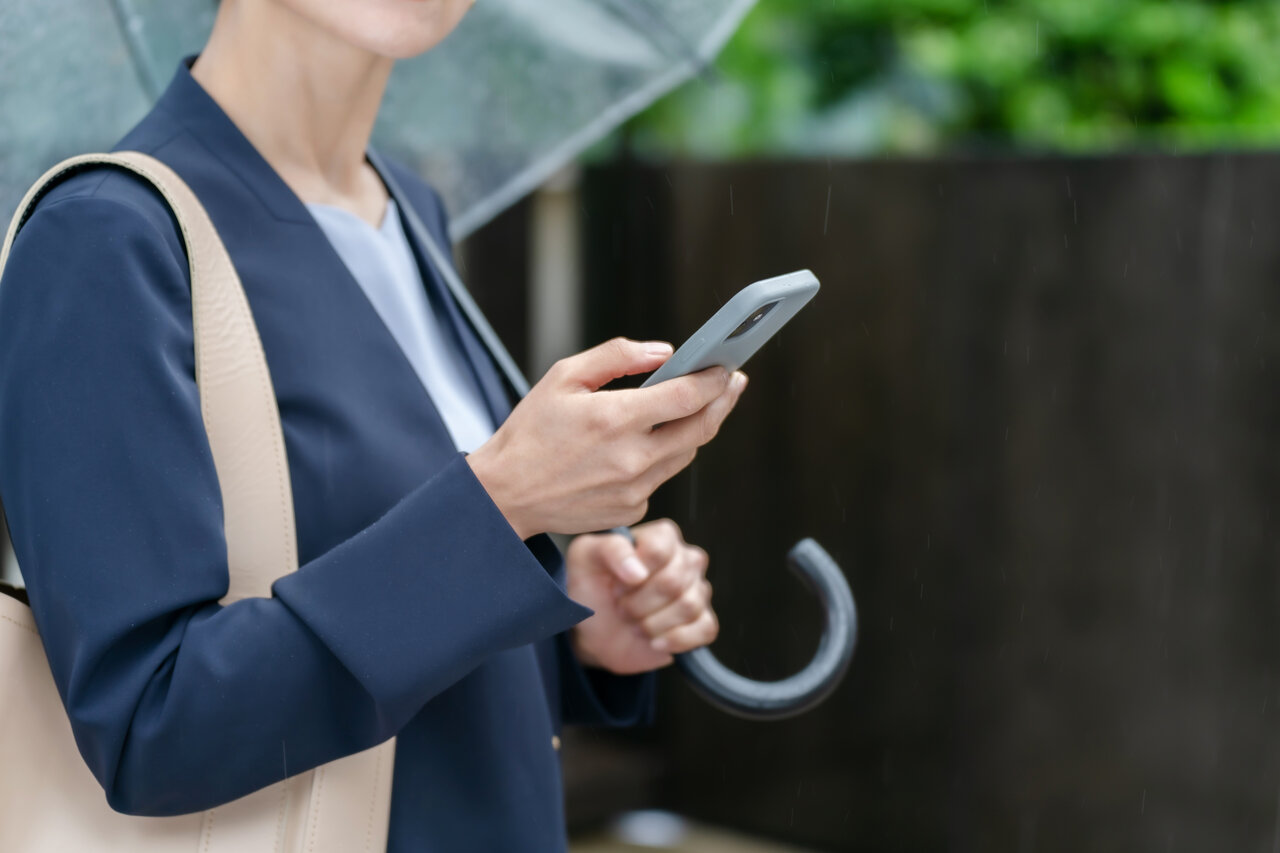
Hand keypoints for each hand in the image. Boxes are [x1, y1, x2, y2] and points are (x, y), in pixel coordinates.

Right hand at [467, 337, 746, 538]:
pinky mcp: (632, 508)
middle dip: (723, 401)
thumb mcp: (563, 377)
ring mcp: (635, 488)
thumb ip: (616, 356)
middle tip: (733, 381)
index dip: (714, 379)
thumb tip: (666, 352)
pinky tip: (654, 440)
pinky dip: (663, 455)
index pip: (686, 396)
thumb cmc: (531, 430)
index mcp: (614, 418)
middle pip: (701, 429)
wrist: (506, 495)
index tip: (726, 366)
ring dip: (697, 427)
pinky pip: (661, 476)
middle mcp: (632, 458)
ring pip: (685, 453)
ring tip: (702, 404)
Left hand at [566, 519, 717, 674]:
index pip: (659, 550)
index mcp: (663, 536)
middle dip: (638, 603)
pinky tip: (654, 641)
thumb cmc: (593, 585)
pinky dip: (675, 640)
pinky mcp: (703, 622)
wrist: (596, 628)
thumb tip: (638, 572)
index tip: (615, 583)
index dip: (632, 573)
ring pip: (688, 607)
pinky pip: (705, 629)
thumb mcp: (586, 557)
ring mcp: (699, 591)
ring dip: (651, 624)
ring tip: (635, 622)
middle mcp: (687, 559)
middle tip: (621, 606)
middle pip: (672, 582)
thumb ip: (610, 549)